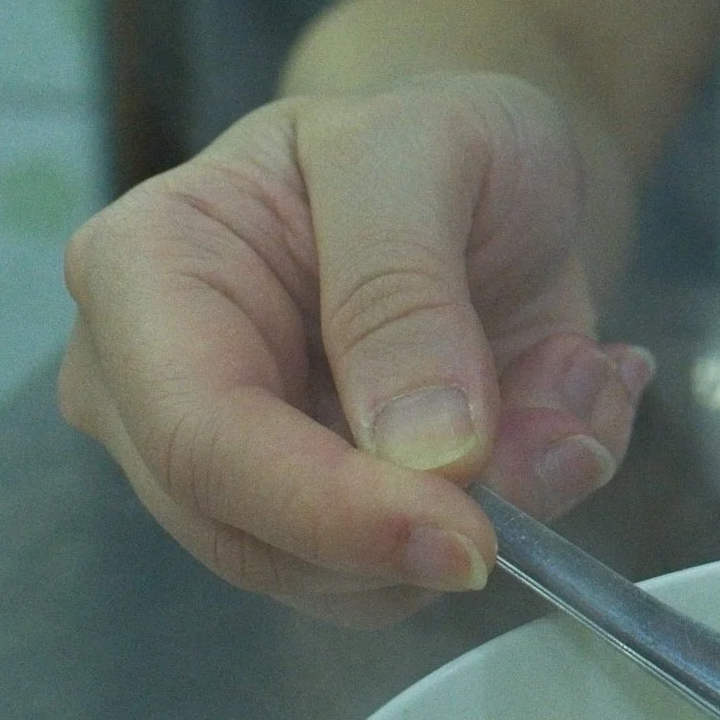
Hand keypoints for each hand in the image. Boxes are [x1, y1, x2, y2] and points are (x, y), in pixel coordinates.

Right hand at [57, 74, 650, 623]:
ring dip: (506, 503)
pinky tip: (566, 401)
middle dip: (432, 518)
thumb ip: (407, 288)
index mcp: (145, 271)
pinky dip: (529, 504)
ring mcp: (241, 467)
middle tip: (568, 430)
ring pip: (354, 582)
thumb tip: (424, 452)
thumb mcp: (426, 150)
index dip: (330, 510)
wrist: (488, 175)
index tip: (468, 534)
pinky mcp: (329, 521)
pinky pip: (422, 571)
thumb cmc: (428, 138)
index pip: (202, 438)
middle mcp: (160, 388)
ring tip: (574, 376)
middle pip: (260, 541)